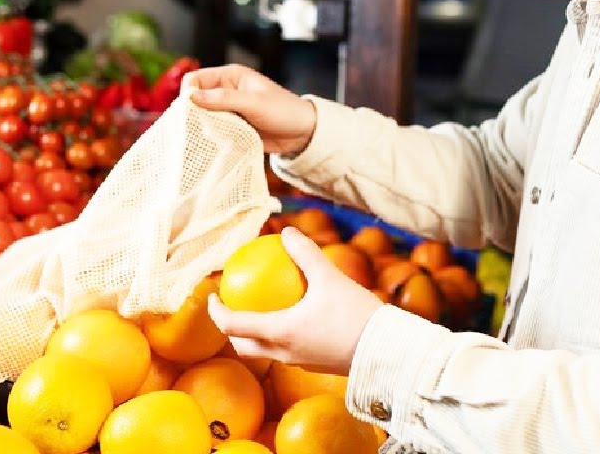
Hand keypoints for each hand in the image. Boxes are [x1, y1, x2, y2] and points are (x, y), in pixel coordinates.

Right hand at [182, 64, 317, 154]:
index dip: (188, 93)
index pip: (196, 79)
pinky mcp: (231, 127)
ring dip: (199, 127)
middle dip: (191, 113)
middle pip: (195, 99)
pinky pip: (212, 130)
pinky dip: (209, 137)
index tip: (187, 111)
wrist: (303, 133)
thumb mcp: (254, 103)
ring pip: (202, 116)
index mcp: (230, 76)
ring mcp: (227, 110)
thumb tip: (192, 97)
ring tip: (198, 139)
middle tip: (190, 129)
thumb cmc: (284, 111)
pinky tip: (208, 146)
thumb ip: (224, 99)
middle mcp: (225, 91)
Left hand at [207, 227, 383, 375]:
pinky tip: (297, 318)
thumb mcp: (329, 277)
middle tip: (233, 306)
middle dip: (232, 328)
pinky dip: (281, 337)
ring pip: (266, 352)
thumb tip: (287, 232)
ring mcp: (300, 363)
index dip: (216, 311)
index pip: (232, 325)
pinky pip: (288, 352)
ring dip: (256, 334)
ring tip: (263, 310)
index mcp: (279, 332)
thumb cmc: (355, 315)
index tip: (213, 295)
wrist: (386, 352)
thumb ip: (306, 253)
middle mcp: (284, 353)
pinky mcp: (316, 366)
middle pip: (244, 345)